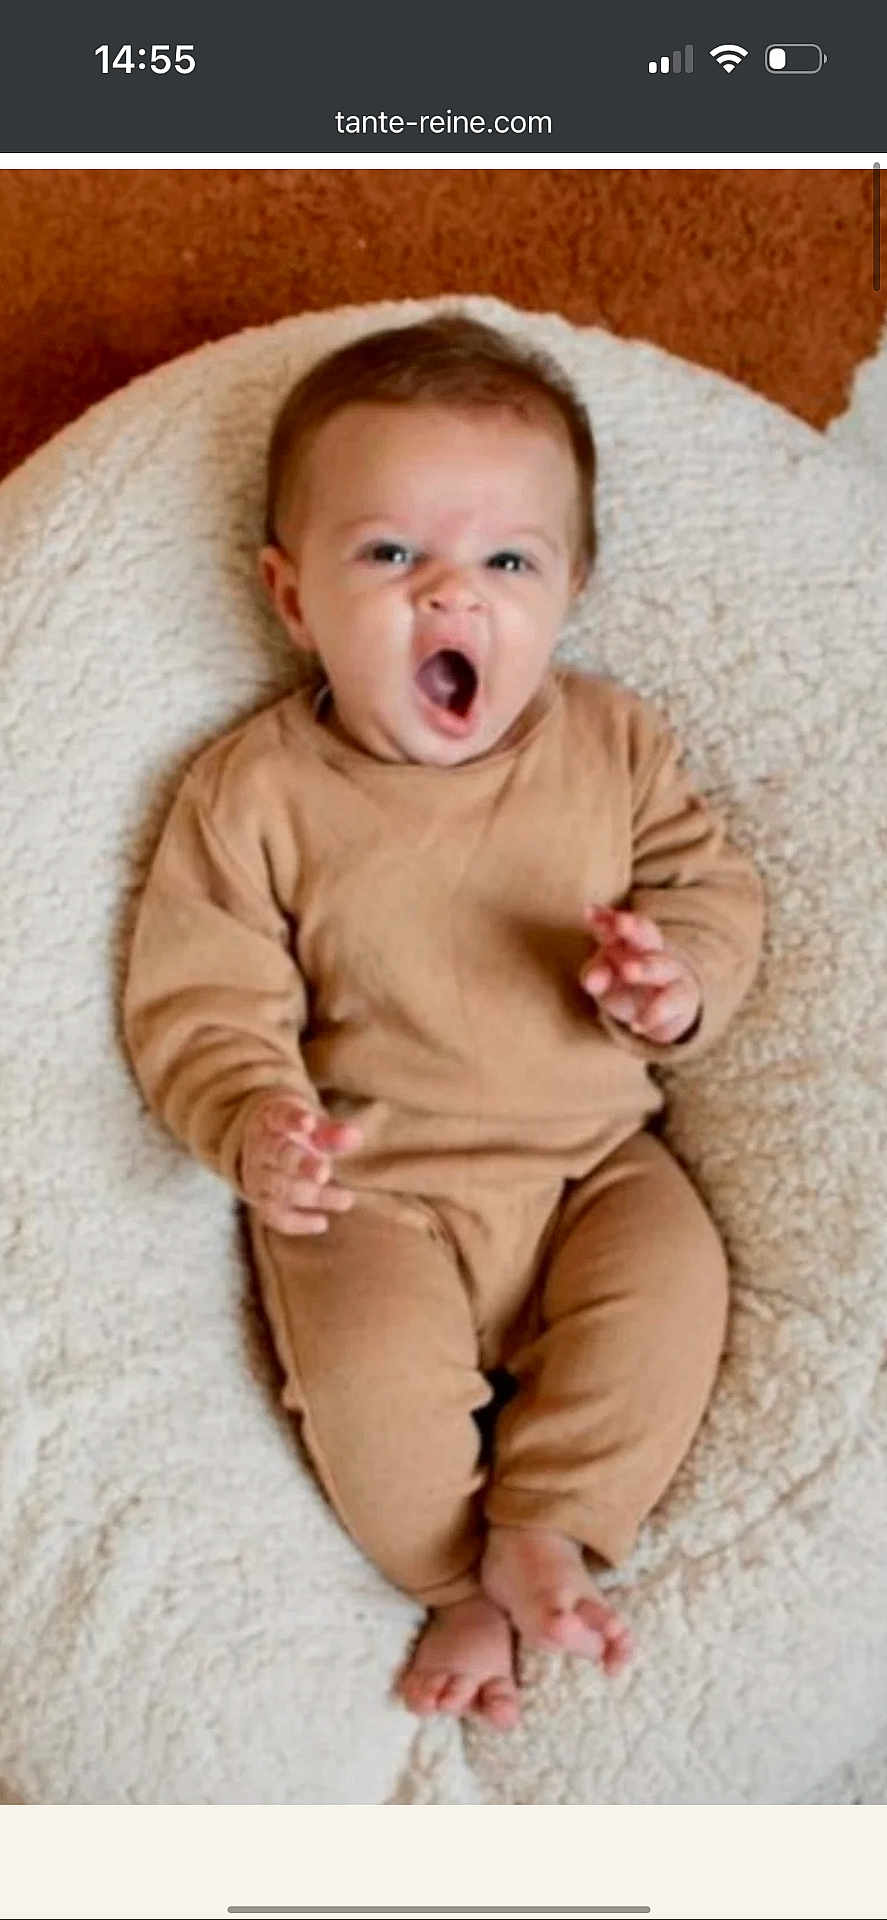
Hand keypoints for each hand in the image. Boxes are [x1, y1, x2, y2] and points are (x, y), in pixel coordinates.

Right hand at [239, 1093, 363, 1234]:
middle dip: (304, 1166)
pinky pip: (273, 1215)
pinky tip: (322, 1222)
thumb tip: (354, 1136)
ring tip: (346, 1199)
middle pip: (279, 1156)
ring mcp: (256, 1175)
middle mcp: (259, 1147)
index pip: (280, 1116)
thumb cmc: (296, 1131)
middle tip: (327, 1173)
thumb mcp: (314, 1123)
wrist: (265, 1142)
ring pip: (279, 1188)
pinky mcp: (260, 1200)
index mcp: (272, 1119)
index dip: (294, 1119)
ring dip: (312, 1196)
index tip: (309, 1122)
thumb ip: (332, 1131)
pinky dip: (297, 1222)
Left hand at [580, 904, 700, 1044]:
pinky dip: (654, 1014)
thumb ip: (595, 976)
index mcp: (630, 941)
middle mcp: (653, 951)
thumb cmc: (627, 987)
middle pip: (645, 933)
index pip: (617, 925)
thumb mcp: (604, 981)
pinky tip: (637, 1026)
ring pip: (662, 967)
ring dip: (645, 967)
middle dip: (632, 927)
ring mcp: (671, 973)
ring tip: (627, 970)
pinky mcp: (681, 999)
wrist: (663, 1013)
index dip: (604, 919)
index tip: (589, 913)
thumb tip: (592, 981)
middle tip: (619, 922)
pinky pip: (671, 1003)